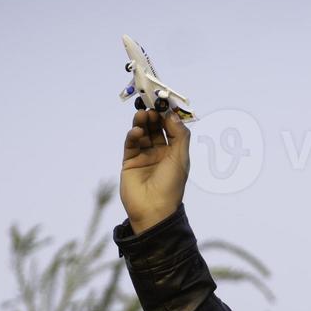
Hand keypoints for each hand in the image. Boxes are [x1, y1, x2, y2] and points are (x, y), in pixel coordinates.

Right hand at [120, 108, 190, 233]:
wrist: (153, 210)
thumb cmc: (171, 186)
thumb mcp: (180, 158)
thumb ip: (179, 135)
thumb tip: (173, 114)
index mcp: (175, 152)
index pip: (171, 128)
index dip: (167, 115)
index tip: (163, 101)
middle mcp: (160, 152)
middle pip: (155, 128)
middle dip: (153, 116)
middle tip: (150, 105)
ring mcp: (144, 156)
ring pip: (143, 133)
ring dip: (142, 123)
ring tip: (142, 115)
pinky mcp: (130, 161)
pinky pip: (131, 143)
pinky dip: (133, 135)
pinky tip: (137, 133)